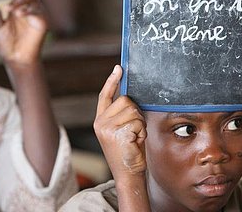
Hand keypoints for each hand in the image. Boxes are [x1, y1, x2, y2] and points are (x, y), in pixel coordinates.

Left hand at [0, 0, 46, 65]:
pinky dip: (28, 10)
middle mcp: (29, 6)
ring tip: (11, 8)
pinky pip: (37, 11)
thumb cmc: (5, 44)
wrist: (16, 59)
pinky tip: (19, 14)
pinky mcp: (43, 21)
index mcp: (18, 4)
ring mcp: (37, 13)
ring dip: (21, 1)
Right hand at [94, 65, 146, 179]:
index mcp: (100, 120)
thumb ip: (122, 114)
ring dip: (140, 124)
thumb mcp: (121, 130)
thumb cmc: (128, 152)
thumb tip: (130, 97)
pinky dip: (141, 131)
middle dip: (136, 113)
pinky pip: (137, 122)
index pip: (105, 95)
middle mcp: (100, 122)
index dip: (112, 81)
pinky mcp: (117, 133)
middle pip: (125, 100)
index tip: (118, 68)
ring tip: (134, 137)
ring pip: (133, 110)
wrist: (128, 174)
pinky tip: (135, 142)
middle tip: (134, 131)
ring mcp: (107, 128)